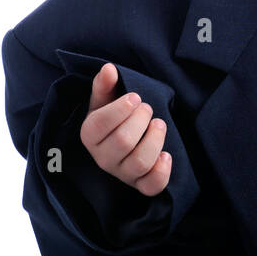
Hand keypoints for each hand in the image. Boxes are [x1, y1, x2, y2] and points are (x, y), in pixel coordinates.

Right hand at [79, 62, 171, 194]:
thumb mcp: (106, 99)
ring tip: (159, 123)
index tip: (135, 98)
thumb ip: (105, 84)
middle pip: (123, 142)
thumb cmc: (115, 116)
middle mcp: (102, 158)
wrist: (125, 139)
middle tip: (147, 108)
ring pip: (139, 163)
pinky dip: (162, 172)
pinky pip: (151, 187)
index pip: (99, 125)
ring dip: (155, 139)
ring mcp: (122, 173)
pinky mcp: (140, 184)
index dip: (121, 109)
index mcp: (89, 135)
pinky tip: (167, 155)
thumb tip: (108, 68)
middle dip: (141, 120)